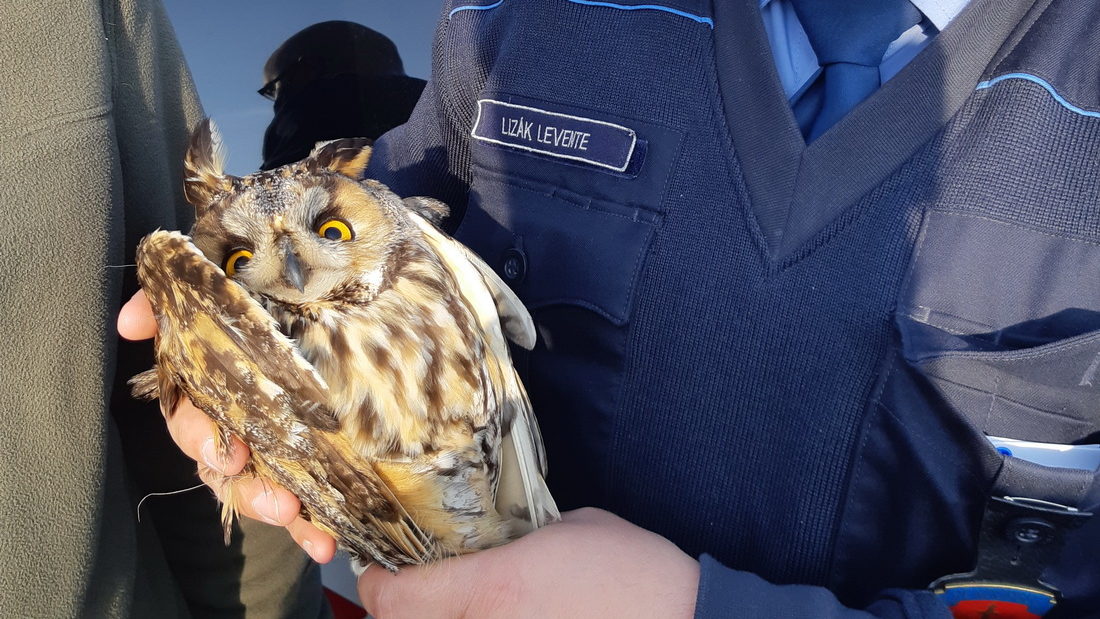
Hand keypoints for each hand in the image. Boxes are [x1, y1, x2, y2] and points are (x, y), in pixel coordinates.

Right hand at [118, 290, 336, 562]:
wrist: (343, 279)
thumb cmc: (277, 285)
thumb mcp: (228, 278)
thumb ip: (173, 296)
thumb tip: (131, 321)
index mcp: (215, 378)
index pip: (189, 416)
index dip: (199, 436)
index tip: (228, 451)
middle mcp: (236, 414)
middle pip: (219, 460)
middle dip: (239, 481)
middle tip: (270, 492)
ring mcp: (271, 438)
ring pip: (254, 485)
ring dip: (268, 504)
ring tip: (294, 513)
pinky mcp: (307, 460)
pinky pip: (302, 499)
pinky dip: (308, 527)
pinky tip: (322, 542)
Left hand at [358, 507, 699, 617]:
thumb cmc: (634, 572)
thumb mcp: (568, 528)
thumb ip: (513, 537)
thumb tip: (489, 543)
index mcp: (492, 590)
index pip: (392, 602)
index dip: (377, 584)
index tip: (384, 572)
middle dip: (409, 610)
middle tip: (427, 588)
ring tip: (476, 604)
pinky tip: (513, 617)